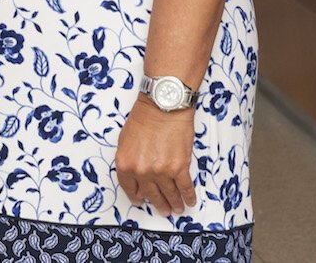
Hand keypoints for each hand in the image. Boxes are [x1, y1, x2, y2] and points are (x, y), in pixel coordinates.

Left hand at [114, 96, 196, 215]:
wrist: (163, 107)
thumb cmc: (143, 118)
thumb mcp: (125, 140)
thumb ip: (129, 160)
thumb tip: (136, 176)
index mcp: (125, 164)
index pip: (129, 188)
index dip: (137, 197)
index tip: (141, 201)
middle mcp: (142, 171)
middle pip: (151, 194)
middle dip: (158, 204)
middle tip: (163, 210)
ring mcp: (161, 171)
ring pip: (169, 194)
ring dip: (174, 204)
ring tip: (177, 209)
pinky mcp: (180, 167)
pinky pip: (185, 187)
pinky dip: (188, 196)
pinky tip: (190, 201)